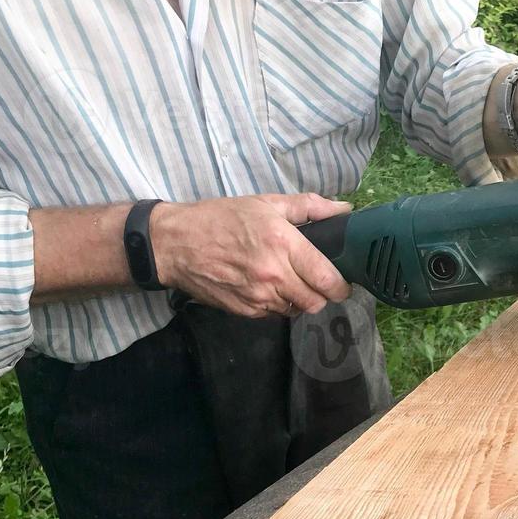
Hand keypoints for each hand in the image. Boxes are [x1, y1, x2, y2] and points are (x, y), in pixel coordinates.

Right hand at [151, 194, 351, 317]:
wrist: (175, 243)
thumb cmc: (221, 218)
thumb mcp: (266, 203)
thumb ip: (309, 207)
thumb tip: (342, 210)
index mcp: (283, 244)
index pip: (327, 279)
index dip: (341, 286)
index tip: (342, 282)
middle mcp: (274, 275)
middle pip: (317, 302)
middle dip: (322, 294)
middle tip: (317, 282)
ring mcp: (258, 296)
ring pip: (297, 310)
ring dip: (300, 300)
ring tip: (290, 282)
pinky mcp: (245, 311)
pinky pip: (275, 315)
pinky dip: (278, 305)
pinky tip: (268, 288)